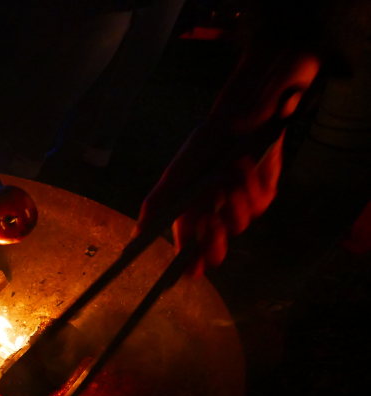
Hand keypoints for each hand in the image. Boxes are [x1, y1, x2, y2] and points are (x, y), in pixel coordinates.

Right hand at [135, 47, 319, 276]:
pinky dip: (250, 186)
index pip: (189, 246)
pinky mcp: (263, 193)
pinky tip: (244, 166)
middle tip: (211, 227)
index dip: (190, 262)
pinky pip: (259, 204)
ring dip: (233, 199)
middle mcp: (215, 212)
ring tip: (226, 173)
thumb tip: (135, 237)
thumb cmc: (203, 146)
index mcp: (191, 211)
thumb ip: (156, 207)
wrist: (241, 118)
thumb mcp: (174, 177)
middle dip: (214, 239)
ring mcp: (240, 204)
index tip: (191, 273)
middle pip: (216, 244)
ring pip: (240, 223)